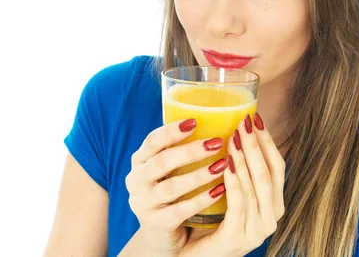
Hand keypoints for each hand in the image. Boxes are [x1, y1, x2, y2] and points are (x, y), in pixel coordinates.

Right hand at [125, 119, 227, 255]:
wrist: (160, 236)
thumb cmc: (172, 191)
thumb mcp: (170, 169)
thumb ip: (182, 150)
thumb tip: (220, 121)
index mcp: (140, 161)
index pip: (152, 141)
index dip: (171, 131)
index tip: (194, 121)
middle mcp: (137, 180)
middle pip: (161, 162)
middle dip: (190, 151)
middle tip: (216, 143)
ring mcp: (143, 203)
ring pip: (171, 187)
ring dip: (198, 175)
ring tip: (221, 166)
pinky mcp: (155, 223)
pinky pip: (179, 210)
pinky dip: (200, 200)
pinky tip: (219, 190)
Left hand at [179, 113, 285, 256]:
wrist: (192, 256)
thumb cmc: (211, 221)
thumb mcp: (231, 193)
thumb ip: (240, 170)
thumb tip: (235, 129)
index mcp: (274, 205)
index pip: (278, 167)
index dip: (268, 141)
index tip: (255, 118)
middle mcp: (271, 218)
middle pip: (268, 173)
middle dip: (256, 144)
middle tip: (243, 122)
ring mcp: (256, 231)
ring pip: (255, 186)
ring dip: (245, 159)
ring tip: (234, 137)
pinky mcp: (237, 238)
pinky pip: (238, 204)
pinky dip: (234, 182)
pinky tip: (226, 164)